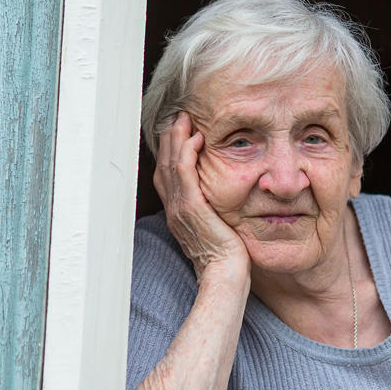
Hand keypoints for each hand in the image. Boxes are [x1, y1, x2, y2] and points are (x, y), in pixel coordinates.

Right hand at [153, 113, 249, 277]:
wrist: (224, 273)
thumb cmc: (225, 255)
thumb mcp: (215, 227)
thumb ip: (212, 210)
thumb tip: (219, 198)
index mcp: (177, 212)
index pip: (166, 174)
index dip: (169, 150)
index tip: (178, 131)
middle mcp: (174, 208)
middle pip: (164, 164)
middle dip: (170, 138)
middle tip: (179, 116)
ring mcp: (180, 207)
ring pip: (172, 165)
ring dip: (177, 139)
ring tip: (184, 119)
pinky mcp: (191, 208)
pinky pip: (184, 174)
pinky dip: (187, 154)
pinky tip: (195, 139)